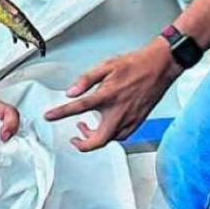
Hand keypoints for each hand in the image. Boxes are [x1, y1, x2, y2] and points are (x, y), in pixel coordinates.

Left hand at [43, 39, 182, 151]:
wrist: (161, 66)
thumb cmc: (136, 64)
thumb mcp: (107, 66)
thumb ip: (86, 80)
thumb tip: (71, 92)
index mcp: (108, 96)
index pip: (78, 108)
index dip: (60, 113)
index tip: (49, 117)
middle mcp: (119, 112)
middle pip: (97, 140)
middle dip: (83, 144)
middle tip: (74, 138)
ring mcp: (130, 119)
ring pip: (110, 140)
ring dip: (96, 138)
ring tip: (88, 127)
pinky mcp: (138, 122)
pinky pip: (121, 136)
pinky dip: (110, 135)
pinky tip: (106, 125)